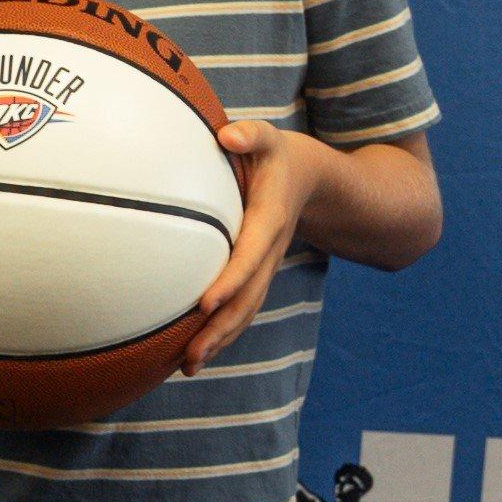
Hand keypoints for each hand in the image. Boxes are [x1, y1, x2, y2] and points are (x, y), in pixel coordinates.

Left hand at [184, 124, 330, 373]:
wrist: (313, 179)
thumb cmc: (278, 154)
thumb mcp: (268, 138)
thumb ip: (250, 135)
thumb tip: (227, 136)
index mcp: (269, 220)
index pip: (249, 256)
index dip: (230, 280)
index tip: (204, 302)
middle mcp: (270, 250)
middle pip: (248, 298)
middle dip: (220, 329)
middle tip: (190, 356)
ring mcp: (266, 266)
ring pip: (246, 310)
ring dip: (220, 339)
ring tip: (188, 367)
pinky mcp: (258, 273)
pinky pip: (243, 306)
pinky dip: (223, 330)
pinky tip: (197, 351)